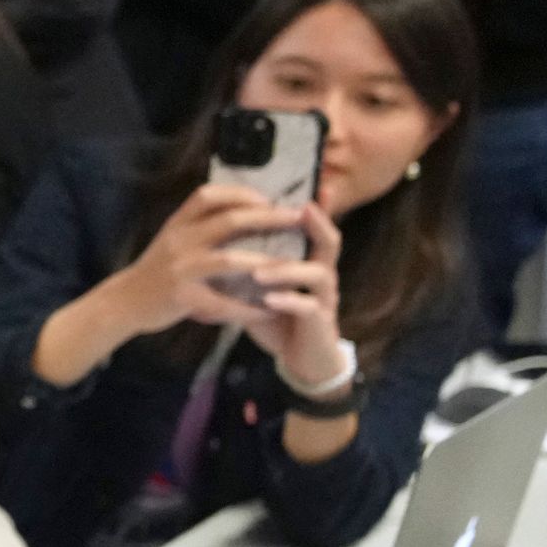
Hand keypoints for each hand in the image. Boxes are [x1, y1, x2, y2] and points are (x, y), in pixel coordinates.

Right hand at [107, 181, 325, 338]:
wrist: (124, 302)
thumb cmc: (155, 270)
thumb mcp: (172, 238)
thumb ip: (199, 225)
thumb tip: (242, 211)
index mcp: (177, 224)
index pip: (208, 196)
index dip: (241, 193)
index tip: (268, 198)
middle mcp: (178, 241)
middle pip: (229, 221)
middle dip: (268, 218)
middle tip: (297, 218)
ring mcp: (180, 269)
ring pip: (230, 260)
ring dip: (266, 262)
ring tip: (295, 265)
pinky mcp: (183, 297)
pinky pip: (224, 303)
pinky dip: (250, 308)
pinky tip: (270, 311)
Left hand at [235, 198, 348, 380]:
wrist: (301, 359)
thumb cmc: (279, 319)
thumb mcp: (262, 288)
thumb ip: (249, 265)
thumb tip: (217, 241)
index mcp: (309, 263)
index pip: (315, 229)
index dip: (316, 209)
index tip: (310, 187)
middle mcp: (322, 276)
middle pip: (330, 243)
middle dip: (316, 225)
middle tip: (298, 211)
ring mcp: (324, 300)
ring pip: (318, 274)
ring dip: (288, 268)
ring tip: (260, 269)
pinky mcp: (319, 324)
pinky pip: (308, 308)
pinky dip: (289, 301)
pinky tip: (269, 300)